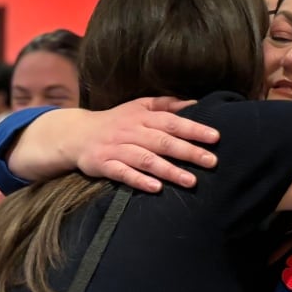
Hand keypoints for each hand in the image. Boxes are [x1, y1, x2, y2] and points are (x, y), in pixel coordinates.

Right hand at [70, 97, 219, 192]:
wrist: (76, 134)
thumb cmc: (117, 121)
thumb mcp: (139, 106)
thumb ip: (166, 105)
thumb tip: (196, 104)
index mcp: (142, 116)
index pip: (172, 122)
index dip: (194, 129)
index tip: (215, 137)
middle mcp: (131, 131)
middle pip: (163, 141)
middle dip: (188, 152)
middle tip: (212, 162)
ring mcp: (117, 148)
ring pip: (145, 159)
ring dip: (169, 170)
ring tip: (191, 181)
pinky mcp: (104, 165)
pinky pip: (123, 173)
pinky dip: (139, 180)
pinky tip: (156, 188)